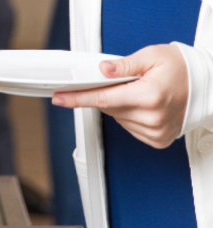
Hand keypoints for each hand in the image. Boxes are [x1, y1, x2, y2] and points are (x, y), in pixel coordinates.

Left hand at [52, 44, 187, 148]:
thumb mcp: (152, 56)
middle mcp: (152, 117)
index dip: (78, 98)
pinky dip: (131, 117)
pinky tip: (144, 107)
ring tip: (140, 93)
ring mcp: (155, 131)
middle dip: (108, 94)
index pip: (102, 98)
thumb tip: (102, 70)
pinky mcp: (158, 140)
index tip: (60, 98)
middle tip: (121, 82)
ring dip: (121, 106)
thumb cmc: (181, 68)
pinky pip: (131, 129)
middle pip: (109, 108)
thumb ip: (124, 65)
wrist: (206, 85)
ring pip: (119, 119)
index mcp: (149, 96)